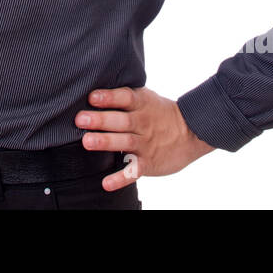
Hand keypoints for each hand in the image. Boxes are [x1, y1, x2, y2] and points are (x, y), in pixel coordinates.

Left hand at [76, 85, 215, 191]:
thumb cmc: (160, 112)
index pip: (125, 98)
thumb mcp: (147, 97)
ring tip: (87, 142)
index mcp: (142, 104)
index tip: (92, 98)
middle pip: (121, 120)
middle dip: (100, 120)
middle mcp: (143, 123)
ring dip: (106, 142)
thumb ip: (124, 95)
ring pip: (125, 142)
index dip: (109, 97)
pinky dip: (120, 178)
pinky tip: (106, 183)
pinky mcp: (149, 163)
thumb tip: (94, 90)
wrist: (192, 132)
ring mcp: (146, 144)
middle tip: (81, 119)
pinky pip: (134, 171)